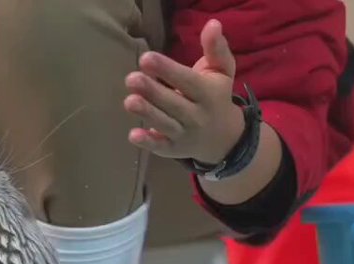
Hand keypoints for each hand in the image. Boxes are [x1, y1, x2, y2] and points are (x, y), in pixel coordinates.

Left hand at [124, 19, 245, 163]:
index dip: (167, 70)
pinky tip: (133, 135)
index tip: (146, 58)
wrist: (224, 137)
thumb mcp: (222, 71)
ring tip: (129, 101)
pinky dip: (148, 143)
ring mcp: (185, 134)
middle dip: (153, 91)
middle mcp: (197, 115)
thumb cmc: (216, 96)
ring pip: (165, 124)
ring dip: (148, 113)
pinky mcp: (173, 149)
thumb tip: (212, 24)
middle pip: (174, 103)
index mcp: (208, 93)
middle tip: (131, 78)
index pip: (187, 81)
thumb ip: (216, 49)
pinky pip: (161, 147)